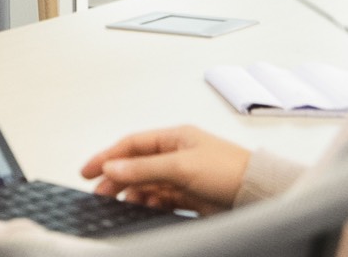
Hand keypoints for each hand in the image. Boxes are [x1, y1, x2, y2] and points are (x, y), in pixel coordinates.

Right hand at [80, 126, 252, 213]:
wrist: (259, 195)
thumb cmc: (231, 171)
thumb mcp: (181, 166)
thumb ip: (144, 168)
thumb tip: (113, 166)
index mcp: (175, 138)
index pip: (132, 144)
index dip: (107, 156)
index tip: (87, 171)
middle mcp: (177, 155)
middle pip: (136, 165)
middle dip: (115, 179)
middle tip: (99, 194)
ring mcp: (183, 177)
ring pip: (146, 185)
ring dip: (131, 194)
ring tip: (120, 206)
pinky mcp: (190, 197)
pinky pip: (160, 200)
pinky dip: (148, 205)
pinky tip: (142, 210)